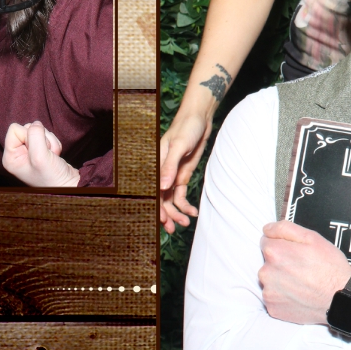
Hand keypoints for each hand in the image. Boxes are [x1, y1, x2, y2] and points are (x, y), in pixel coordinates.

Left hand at [2, 121, 79, 186]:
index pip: (14, 129)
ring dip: (49, 142)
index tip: (36, 151)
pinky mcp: (40, 149)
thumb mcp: (40, 155)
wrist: (68, 185)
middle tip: (45, 154)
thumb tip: (36, 123)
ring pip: (38, 131)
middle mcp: (17, 153)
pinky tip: (54, 155)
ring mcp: (28, 151)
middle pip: (27, 128)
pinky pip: (47, 136)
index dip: (28, 136)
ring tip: (50, 156)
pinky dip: (53, 144)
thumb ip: (35, 136)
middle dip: (41, 139)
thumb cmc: (51, 177)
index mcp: (10, 157)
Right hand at [158, 96, 216, 230]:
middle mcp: (161, 172)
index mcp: (155, 164)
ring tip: (185, 223)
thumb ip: (170, 166)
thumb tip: (162, 187)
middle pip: (160, 198)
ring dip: (176, 213)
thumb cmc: (186, 128)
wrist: (199, 120)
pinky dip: (185, 205)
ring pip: (170, 200)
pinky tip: (192, 213)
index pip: (151, 190)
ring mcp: (171, 175)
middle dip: (166, 215)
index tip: (162, 220)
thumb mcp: (178, 146)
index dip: (155, 206)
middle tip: (174, 229)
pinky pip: (181, 195)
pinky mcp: (181, 176)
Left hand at [257, 220, 350, 325]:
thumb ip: (285, 228)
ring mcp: (268, 292)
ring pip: (270, 280)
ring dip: (280, 281)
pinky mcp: (272, 308)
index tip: (295, 253)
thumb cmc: (330, 268)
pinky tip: (298, 295)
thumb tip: (266, 228)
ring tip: (301, 284)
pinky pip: (273, 297)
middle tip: (301, 269)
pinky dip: (283, 297)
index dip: (282, 245)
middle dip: (280, 263)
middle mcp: (266, 272)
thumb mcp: (312, 238)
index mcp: (274, 252)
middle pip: (267, 262)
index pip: (266, 242)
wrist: (341, 299)